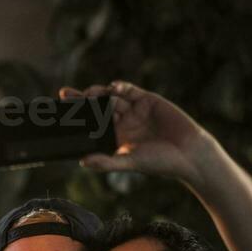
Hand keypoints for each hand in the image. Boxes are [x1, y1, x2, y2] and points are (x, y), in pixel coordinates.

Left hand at [60, 81, 213, 184]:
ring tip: (86, 94)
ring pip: (111, 97)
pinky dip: (119, 87)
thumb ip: (107, 162)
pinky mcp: (148, 100)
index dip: (78, 117)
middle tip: (65, 96)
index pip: (93, 125)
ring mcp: (135, 110)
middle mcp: (124, 122)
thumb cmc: (160, 163)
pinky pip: (129, 90)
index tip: (62, 113)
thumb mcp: (130, 162)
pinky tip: (111, 88)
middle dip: (81, 100)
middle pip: (97, 108)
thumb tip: (83, 161)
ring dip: (97, 94)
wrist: (189, 154)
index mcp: (117, 138)